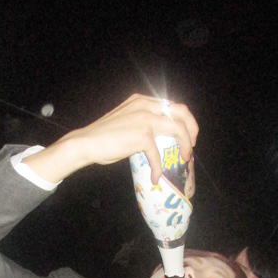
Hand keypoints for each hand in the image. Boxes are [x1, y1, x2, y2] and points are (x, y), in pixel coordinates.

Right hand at [22, 94, 198, 183]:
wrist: (86, 143)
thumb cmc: (103, 137)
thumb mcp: (127, 121)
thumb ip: (143, 122)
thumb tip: (159, 138)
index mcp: (142, 100)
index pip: (172, 104)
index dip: (184, 120)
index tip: (187, 135)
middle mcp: (146, 105)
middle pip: (181, 111)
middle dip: (191, 129)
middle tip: (191, 146)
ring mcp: (145, 118)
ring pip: (177, 129)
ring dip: (184, 145)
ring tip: (183, 159)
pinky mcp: (142, 135)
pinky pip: (158, 153)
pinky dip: (158, 167)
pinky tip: (155, 177)